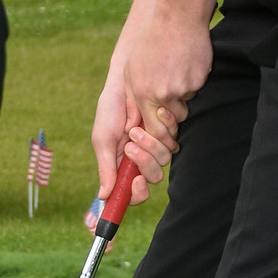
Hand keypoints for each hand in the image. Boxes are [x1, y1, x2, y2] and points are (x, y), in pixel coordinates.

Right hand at [92, 65, 177, 209]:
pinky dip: (165, 129)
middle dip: (144, 161)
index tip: (137, 182)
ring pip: (164, 159)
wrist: (126, 80)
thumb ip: (106, 167)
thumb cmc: (110, 109)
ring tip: (136, 126)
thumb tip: (103, 197)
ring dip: (151, 143)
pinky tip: (154, 115)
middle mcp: (141, 159)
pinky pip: (174, 140)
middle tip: (131, 142)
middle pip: (152, 177)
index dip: (137, 194)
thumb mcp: (103, 139)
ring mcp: (156, 146)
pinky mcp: (168, 132)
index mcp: (123, 166)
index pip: (133, 193)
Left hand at [124, 1, 211, 145]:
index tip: (161, 128)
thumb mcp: (131, 70)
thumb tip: (131, 126)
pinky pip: (196, 89)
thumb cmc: (150, 43)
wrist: (176, 18)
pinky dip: (192, 81)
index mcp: (145, 93)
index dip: (159, 133)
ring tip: (175, 72)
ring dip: (182, 96)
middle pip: (174, 120)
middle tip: (171, 94)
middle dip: (173, 114)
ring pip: (186, 104)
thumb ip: (131, 100)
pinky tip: (185, 63)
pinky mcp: (199, 80)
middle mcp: (164, 94)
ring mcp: (183, 87)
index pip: (154, 129)